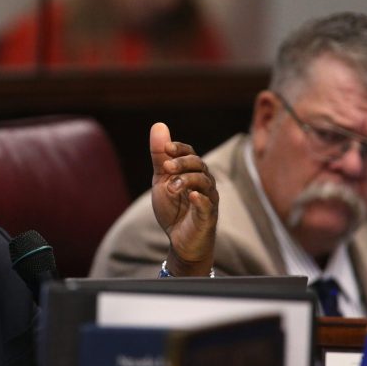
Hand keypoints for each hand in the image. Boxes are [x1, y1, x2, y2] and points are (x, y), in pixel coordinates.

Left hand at [150, 122, 217, 275]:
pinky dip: (200, 199)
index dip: (179, 149)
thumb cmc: (174, 209)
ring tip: (171, 187)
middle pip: (198, 164)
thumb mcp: (162, 180)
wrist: (179, 240)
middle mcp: (204, 182)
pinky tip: (191, 196)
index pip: (190, 153)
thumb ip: (160, 157)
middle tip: (166, 168)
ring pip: (203, 182)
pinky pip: (208, 204)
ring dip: (186, 180)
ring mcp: (208, 198)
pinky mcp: (208, 216)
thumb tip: (158, 125)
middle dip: (181, 163)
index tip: (165, 149)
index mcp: (192, 172)